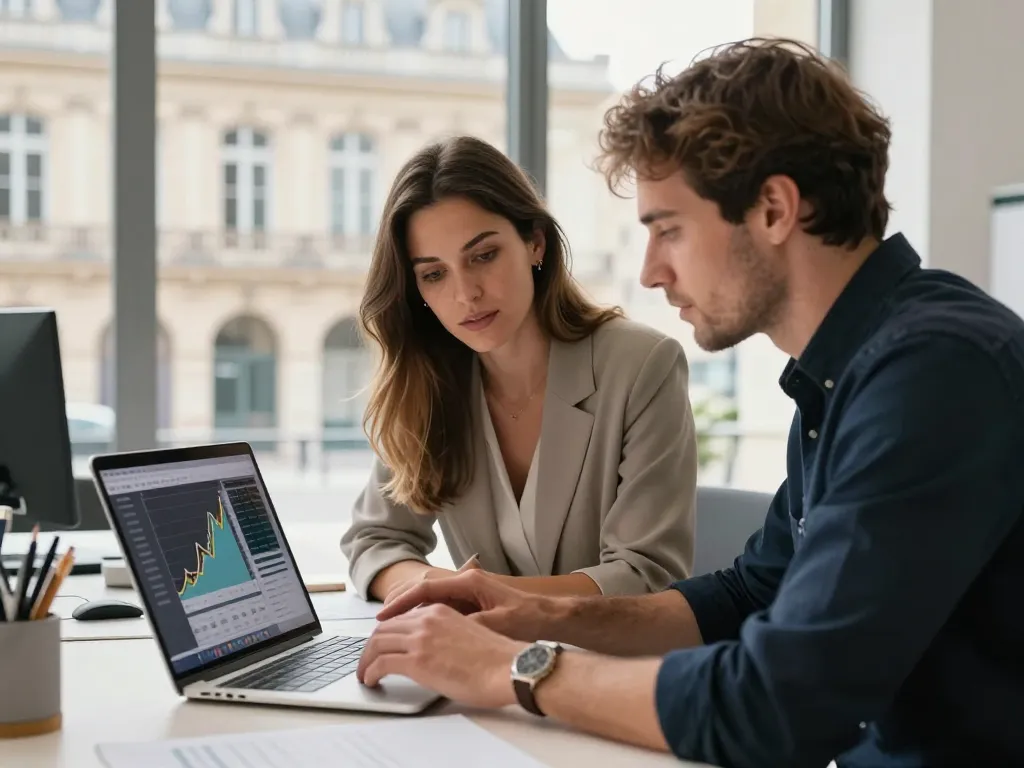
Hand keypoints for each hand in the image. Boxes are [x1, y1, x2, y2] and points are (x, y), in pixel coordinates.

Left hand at [357, 603, 524, 708]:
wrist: (508, 668)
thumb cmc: (496, 659)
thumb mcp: (466, 633)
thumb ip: (444, 635)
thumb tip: (432, 651)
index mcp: (439, 610)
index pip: (400, 618)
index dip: (386, 634)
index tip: (381, 646)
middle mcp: (426, 620)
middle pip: (384, 629)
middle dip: (370, 647)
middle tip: (367, 662)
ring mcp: (420, 639)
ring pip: (377, 644)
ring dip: (366, 661)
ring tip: (365, 674)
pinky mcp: (417, 662)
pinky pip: (381, 664)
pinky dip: (370, 672)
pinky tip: (371, 680)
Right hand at [376, 569, 551, 641]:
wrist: (550, 617)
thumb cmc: (528, 619)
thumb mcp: (498, 623)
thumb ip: (470, 622)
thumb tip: (444, 627)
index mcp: (469, 582)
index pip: (426, 588)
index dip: (402, 603)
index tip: (383, 616)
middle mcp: (465, 581)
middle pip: (422, 586)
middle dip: (398, 601)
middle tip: (378, 621)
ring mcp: (467, 590)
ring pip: (428, 595)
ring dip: (408, 608)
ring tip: (388, 625)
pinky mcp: (470, 601)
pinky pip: (438, 604)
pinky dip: (422, 613)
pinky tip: (412, 629)